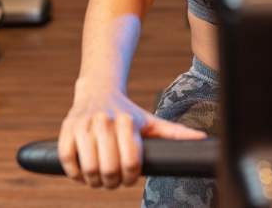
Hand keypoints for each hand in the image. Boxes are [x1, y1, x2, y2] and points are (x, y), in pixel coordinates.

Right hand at [58, 79, 205, 189]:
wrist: (98, 90)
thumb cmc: (128, 112)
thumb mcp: (151, 121)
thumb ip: (175, 133)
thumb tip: (204, 139)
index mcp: (127, 122)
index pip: (131, 163)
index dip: (131, 177)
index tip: (130, 177)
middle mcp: (105, 122)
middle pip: (108, 169)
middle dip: (112, 182)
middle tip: (114, 181)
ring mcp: (83, 125)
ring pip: (88, 166)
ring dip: (93, 180)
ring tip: (98, 178)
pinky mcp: (66, 128)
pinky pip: (67, 158)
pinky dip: (74, 172)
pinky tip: (82, 173)